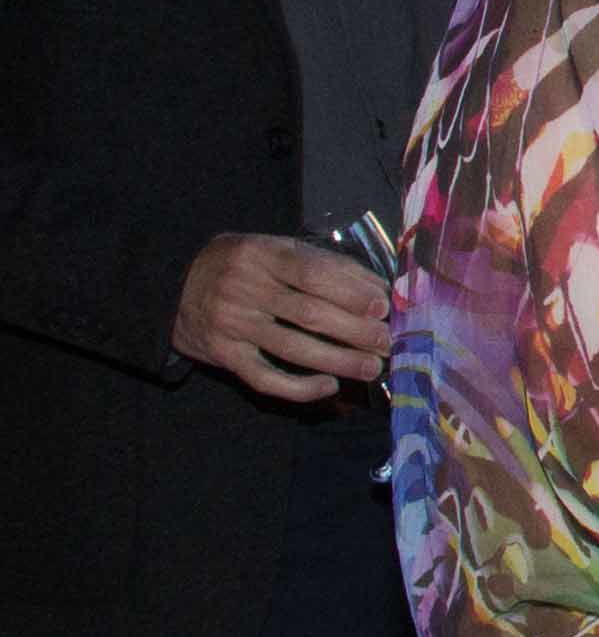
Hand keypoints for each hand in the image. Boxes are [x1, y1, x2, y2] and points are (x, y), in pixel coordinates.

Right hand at [171, 232, 391, 400]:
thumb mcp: (275, 250)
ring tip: (372, 367)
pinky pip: (265, 378)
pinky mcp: (223, 355)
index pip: (313, 273)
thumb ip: (323, 264)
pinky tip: (329, 386)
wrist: (174, 286)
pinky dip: (299, 387)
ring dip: (339, 361)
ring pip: (293, 348)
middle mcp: (244, 289)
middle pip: (309, 314)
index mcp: (262, 255)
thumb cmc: (243, 265)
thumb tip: (376, 287)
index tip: (382, 306)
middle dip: (355, 331)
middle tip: (386, 342)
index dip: (351, 291)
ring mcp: (232, 325)